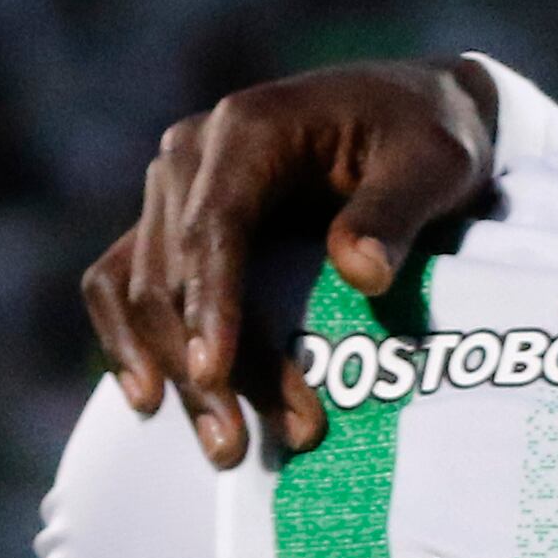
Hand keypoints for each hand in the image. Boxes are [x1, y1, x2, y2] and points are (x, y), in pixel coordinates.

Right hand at [79, 59, 501, 466]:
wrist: (414, 111)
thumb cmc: (429, 135)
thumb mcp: (436, 163)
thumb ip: (396, 211)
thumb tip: (360, 271)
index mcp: (251, 127)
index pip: (214, 224)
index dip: (212, 302)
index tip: (216, 374)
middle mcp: (192, 152)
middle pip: (173, 271)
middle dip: (201, 365)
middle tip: (237, 446)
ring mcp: (173, 188)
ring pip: (143, 289)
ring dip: (170, 371)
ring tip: (222, 446)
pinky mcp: (171, 222)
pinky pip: (122, 281)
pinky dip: (127, 339)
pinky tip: (150, 400)